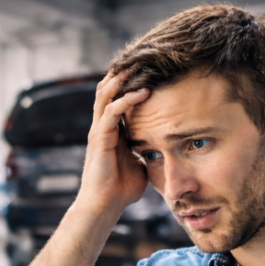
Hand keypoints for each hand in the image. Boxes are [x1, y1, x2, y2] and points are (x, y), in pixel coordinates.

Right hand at [76, 70, 150, 213]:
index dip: (129, 82)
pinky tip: (143, 92)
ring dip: (123, 79)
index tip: (149, 69)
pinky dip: (126, 100)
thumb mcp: (140, 165)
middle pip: (107, 89)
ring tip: (141, 65)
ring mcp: (99, 132)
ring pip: (105, 94)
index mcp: (111, 131)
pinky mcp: (99, 139)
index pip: (116, 98)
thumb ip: (147, 152)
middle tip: (143, 57)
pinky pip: (111, 112)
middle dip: (123, 72)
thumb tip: (165, 148)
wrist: (104, 207)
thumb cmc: (121, 191)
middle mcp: (102, 127)